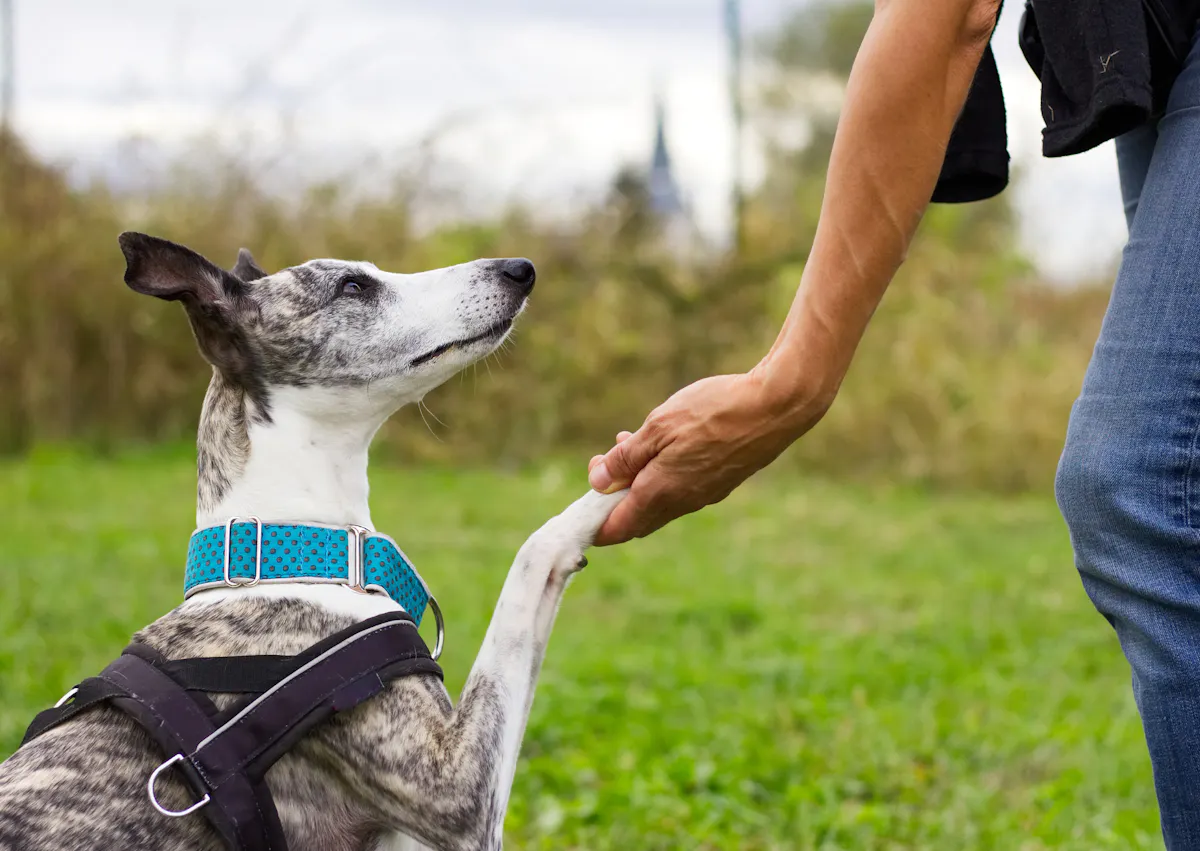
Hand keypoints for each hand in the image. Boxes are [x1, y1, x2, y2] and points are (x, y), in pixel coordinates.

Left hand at [586, 368, 830, 545]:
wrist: (776, 407)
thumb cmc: (714, 412)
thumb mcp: (658, 427)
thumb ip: (625, 458)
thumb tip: (597, 481)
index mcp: (661, 492)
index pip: (618, 528)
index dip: (595, 526)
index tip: (580, 514)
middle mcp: (682, 502)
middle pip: (637, 519)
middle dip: (612, 498)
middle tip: (602, 464)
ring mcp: (704, 495)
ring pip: (659, 501)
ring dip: (637, 482)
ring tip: (628, 442)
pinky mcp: (720, 483)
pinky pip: (680, 490)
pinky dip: (661, 476)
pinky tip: (662, 445)